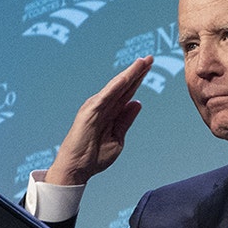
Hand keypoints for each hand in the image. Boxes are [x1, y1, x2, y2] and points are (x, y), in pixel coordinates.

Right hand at [46, 56, 152, 185]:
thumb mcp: (117, 138)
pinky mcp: (89, 112)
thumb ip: (125, 120)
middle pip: (123, 86)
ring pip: (116, 87)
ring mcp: (95, 108)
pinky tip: (127, 77)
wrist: (77, 169)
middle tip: (150, 58)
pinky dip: (116, 86)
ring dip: (129, 74)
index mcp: (109, 113)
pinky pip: (105, 97)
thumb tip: (137, 103)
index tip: (150, 67)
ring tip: (142, 62)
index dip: (138, 80)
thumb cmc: (93, 156)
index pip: (126, 93)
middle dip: (137, 72)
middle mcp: (102, 106)